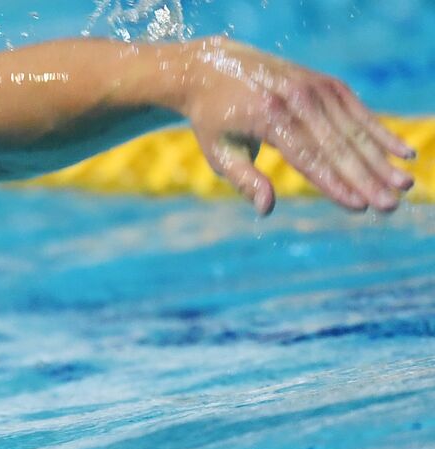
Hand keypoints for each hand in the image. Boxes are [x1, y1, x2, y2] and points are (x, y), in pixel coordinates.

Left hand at [172, 36, 415, 214]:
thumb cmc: (215, 120)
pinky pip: (358, 112)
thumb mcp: (219, 152)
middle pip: (338, 146)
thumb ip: (244, 180)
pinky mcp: (326, 84)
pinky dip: (381, 133)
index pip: (308, 158)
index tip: (359, 206)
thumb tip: (267, 208)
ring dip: (381, 160)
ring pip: (354, 130)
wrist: (214, 69)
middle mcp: (296, 100)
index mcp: (268, 118)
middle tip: (391, 204)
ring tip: (404, 185)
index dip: (334, 185)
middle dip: (366, 178)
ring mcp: (314, 89)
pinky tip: (403, 154)